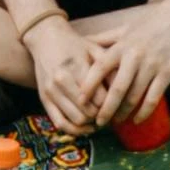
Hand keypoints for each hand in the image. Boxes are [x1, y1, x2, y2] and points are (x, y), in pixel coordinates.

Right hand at [25, 15, 119, 136]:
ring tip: (100, 120)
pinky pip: (60, 123)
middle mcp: (61, 80)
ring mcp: (51, 91)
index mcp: (77, 67)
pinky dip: (75, 130)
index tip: (119, 106)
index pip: (100, 98)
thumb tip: (125, 92)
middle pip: (89, 112)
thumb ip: (109, 70)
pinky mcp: (43, 99)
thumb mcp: (95, 50)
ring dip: (90, 124)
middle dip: (102, 116)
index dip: (113, 106)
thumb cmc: (76, 45)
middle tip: (111, 114)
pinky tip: (86, 127)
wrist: (46, 39)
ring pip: (76, 120)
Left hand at [94, 0, 169, 126]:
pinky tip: (137, 120)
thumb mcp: (125, 28)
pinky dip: (144, 112)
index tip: (80, 101)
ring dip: (124, 112)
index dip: (89, 86)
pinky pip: (153, 98)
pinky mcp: (167, 73)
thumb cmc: (151, 22)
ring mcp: (152, 66)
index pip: (99, 68)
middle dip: (106, 109)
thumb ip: (105, 38)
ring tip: (116, 121)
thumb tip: (83, 41)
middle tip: (98, 123)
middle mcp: (134, 57)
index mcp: (122, 46)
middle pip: (116, 89)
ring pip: (134, 96)